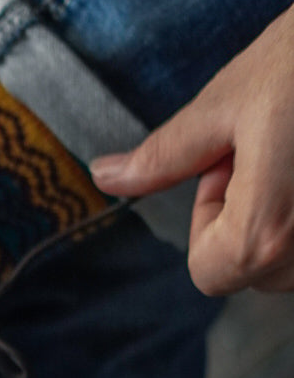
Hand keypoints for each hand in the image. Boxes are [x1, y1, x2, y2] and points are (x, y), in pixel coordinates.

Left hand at [91, 3, 293, 294]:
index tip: (231, 167)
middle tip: (273, 149)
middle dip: (252, 218)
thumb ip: (163, 157)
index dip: (208, 221)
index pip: (209, 274)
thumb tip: (103, 177)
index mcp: (267, 234)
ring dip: (289, 216)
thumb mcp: (226, 103)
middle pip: (256, 271)